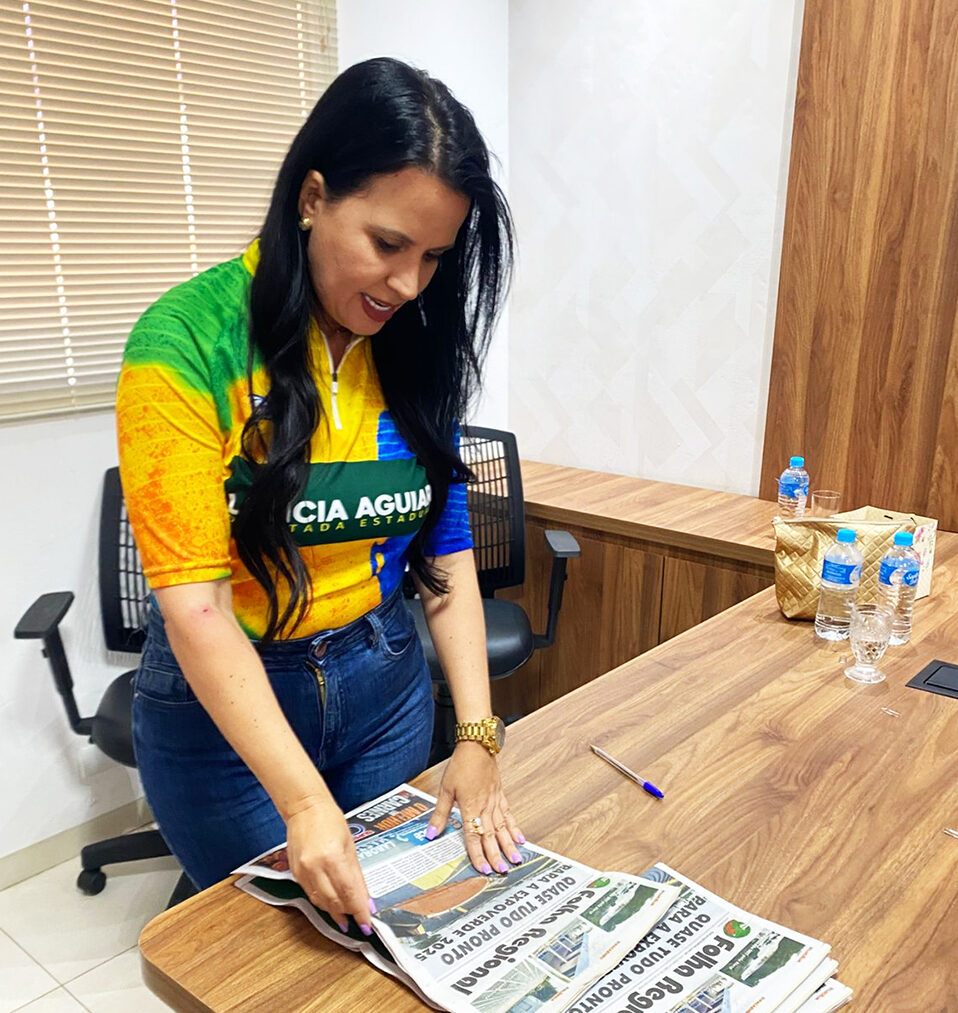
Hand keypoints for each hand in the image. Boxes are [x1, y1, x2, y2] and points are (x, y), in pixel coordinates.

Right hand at [285, 797, 375, 935]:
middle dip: (348, 913)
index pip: (349, 893)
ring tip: (347, 918)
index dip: (360, 911)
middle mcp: (315, 867)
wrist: (305, 808)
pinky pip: (311, 894)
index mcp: (333, 858)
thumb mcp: (350, 846)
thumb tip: (365, 898)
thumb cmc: (330, 821)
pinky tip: (332, 905)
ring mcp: (302, 872)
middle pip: (334, 902)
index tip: (367, 923)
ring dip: (335, 912)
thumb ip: (357, 875)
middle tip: (359, 920)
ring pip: (321, 902)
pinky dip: (323, 902)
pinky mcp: (294, 874)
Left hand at [427, 742, 524, 873]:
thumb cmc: (461, 765)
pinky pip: (509, 815)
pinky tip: (520, 838)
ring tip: (516, 860)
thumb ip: (440, 814)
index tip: (483, 869)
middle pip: (491, 835)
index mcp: (470, 807)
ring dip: (509, 845)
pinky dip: (515, 828)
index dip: (478, 854)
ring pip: (503, 828)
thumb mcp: (445, 789)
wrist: (477, 746)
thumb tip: (430, 834)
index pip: (473, 836)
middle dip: (497, 855)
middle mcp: (485, 807)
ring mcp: (495, 801)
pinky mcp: (500, 795)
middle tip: (503, 871)